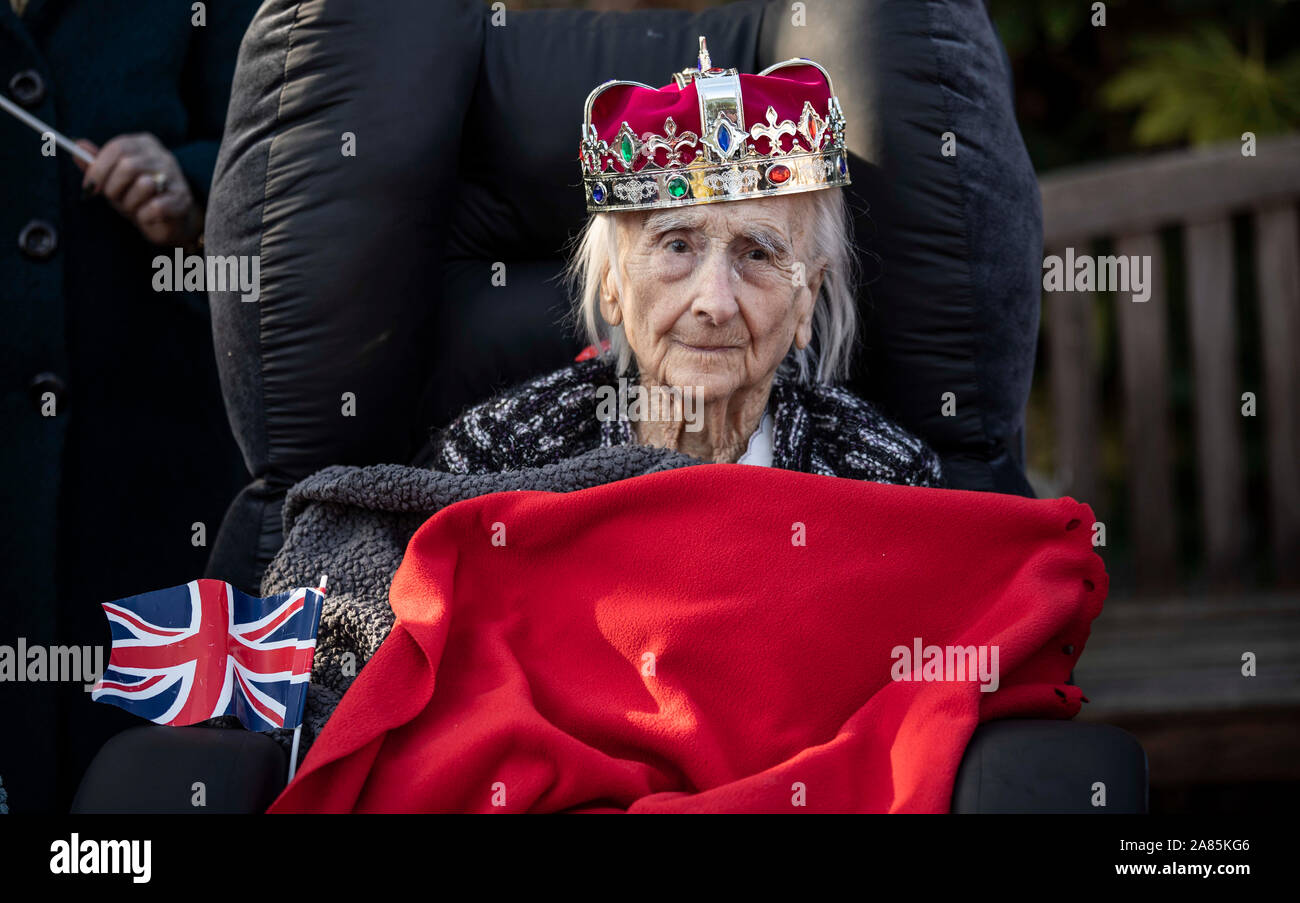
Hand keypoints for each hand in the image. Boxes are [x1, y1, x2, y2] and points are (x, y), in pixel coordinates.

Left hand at [75, 134, 203, 247]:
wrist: (167, 221)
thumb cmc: (136, 196)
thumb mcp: (112, 179)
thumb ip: (96, 163)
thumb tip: (77, 145)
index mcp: (144, 144)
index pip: (118, 148)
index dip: (98, 169)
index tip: (89, 187)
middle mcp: (163, 156)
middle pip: (129, 165)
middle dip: (114, 188)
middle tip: (113, 199)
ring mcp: (176, 177)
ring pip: (144, 185)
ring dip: (130, 203)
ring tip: (133, 207)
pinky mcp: (182, 199)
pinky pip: (155, 207)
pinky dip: (144, 216)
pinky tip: (146, 217)